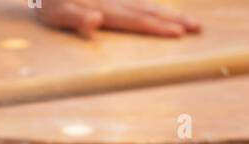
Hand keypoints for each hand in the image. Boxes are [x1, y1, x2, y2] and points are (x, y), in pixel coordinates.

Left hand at [35, 0, 200, 36]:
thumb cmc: (50, 3)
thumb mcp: (57, 15)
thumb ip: (76, 18)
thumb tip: (95, 21)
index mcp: (105, 10)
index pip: (136, 21)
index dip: (157, 28)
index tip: (178, 34)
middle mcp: (115, 2)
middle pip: (149, 12)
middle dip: (174, 20)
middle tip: (198, 28)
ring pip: (148, 6)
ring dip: (169, 14)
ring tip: (191, 22)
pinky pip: (139, 2)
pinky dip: (154, 7)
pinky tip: (163, 12)